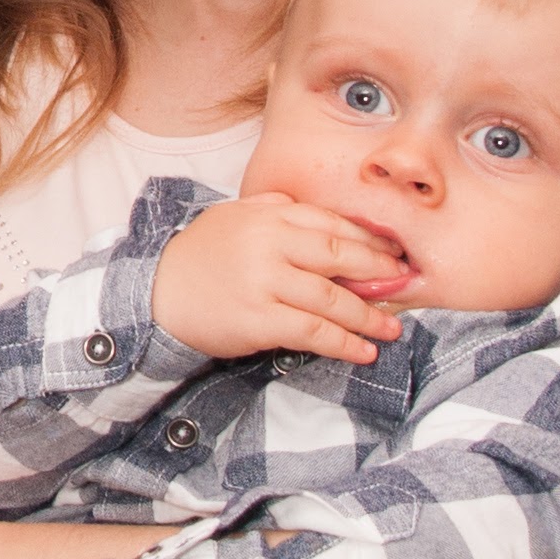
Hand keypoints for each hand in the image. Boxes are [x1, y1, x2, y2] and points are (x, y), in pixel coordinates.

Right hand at [151, 191, 406, 366]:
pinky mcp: (259, 320)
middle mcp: (270, 244)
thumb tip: (318, 212)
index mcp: (268, 215)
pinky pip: (313, 332)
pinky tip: (363, 350)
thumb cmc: (199, 256)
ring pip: (332, 299)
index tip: (394, 254)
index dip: (370, 242)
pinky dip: (344, 344)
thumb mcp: (233, 217)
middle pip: (340, 256)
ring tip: (392, 329)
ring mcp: (264, 282)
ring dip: (369, 317)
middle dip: (379, 274)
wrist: (155, 293)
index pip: (332, 224)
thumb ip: (274, 208)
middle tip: (404, 286)